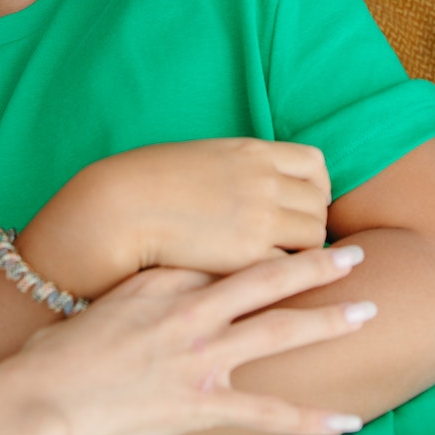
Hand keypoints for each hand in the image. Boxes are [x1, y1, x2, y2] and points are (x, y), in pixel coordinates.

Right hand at [0, 244, 371, 434]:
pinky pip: (271, 416)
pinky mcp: (203, 407)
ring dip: (330, 321)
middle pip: (269, 281)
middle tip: (357, 253)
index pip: (225, 259)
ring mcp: (203, 360)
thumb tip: (152, 289)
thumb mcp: (99, 305)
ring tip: (370, 310)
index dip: (262, 247)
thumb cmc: (53, 356)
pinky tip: (348, 419)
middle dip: (318, 266)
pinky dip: (312, 420)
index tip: (290, 238)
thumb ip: (138, 293)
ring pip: (282, 333)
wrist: (39, 399)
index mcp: (166, 285)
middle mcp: (194, 314)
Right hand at [20, 138, 330, 295]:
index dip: (313, 189)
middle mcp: (264, 180)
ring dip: (302, 253)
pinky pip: (292, 266)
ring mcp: (261, 216)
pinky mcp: (250, 253)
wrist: (115, 209)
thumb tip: (251, 181)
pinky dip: (283, 275)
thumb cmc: (143, 185)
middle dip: (309, 223)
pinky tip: (259, 283)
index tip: (298, 207)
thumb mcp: (200, 158)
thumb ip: (235, 168)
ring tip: (276, 266)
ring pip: (315, 236)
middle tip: (287, 244)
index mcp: (251, 151)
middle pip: (319, 203)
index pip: (314, 164)